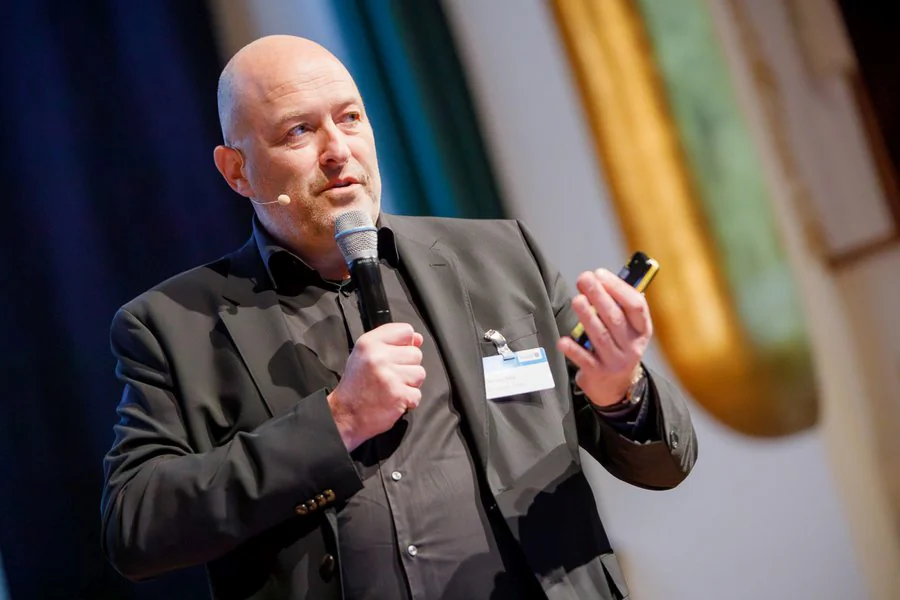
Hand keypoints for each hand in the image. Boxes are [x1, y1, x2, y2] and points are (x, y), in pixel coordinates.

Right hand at [328, 323, 425, 451]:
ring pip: (420, 374)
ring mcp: (390, 376)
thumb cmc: (356, 386)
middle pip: (416, 354)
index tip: (396, 355)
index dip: (405, 344)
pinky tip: (393, 400)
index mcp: (369, 343)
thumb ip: (391, 342)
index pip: (406, 331)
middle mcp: (379, 357)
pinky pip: (417, 394)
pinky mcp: (398, 395)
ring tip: (392, 388)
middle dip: (407, 367)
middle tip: (389, 377)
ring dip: (409, 384)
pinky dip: (408, 401)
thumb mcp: (364, 355)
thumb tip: (418, 339)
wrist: (345, 415)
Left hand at [556, 268, 652, 406]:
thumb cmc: (619, 347)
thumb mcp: (628, 330)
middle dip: (599, 296)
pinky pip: (584, 359)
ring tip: (577, 300)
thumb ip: (619, 306)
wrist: (617, 388)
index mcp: (642, 330)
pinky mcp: (598, 374)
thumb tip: (600, 278)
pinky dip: (573, 349)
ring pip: (600, 336)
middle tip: (584, 279)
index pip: (636, 306)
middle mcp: (632, 346)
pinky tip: (563, 340)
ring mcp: (615, 362)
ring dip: (587, 317)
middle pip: (615, 318)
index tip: (600, 273)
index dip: (619, 288)